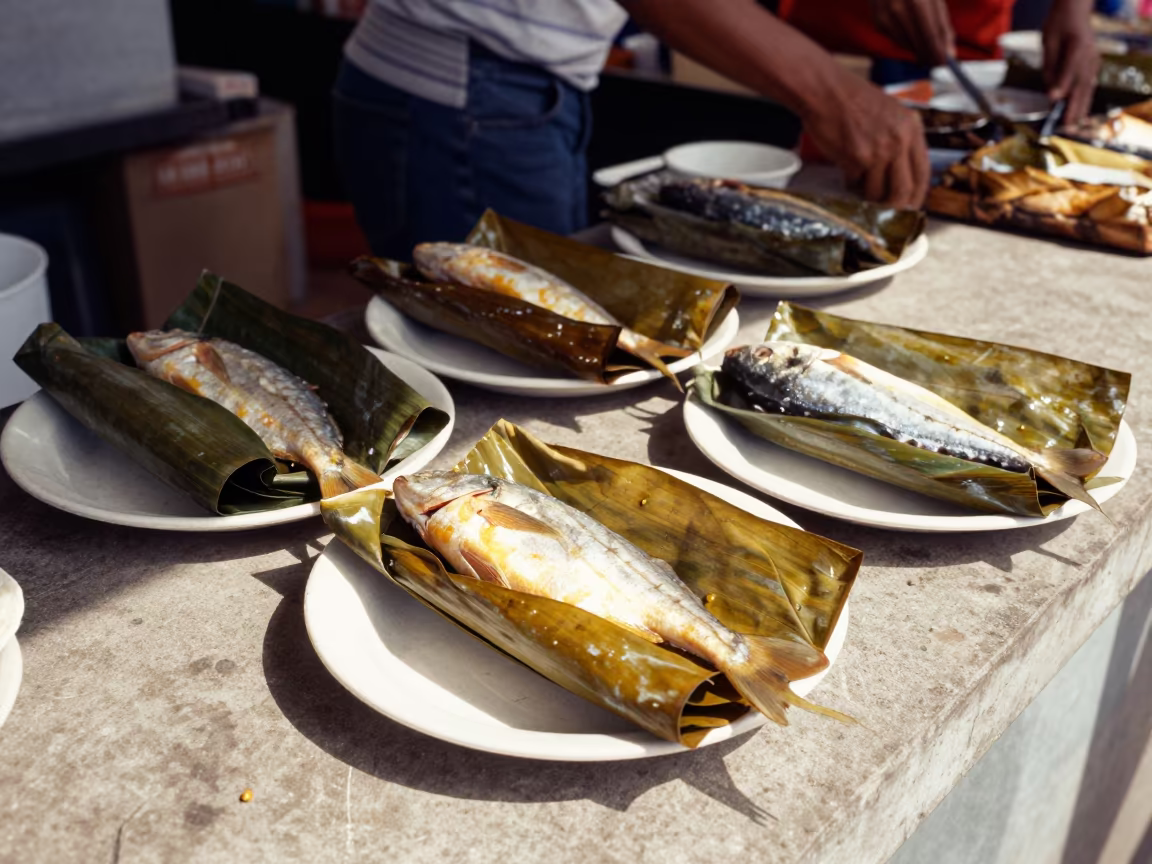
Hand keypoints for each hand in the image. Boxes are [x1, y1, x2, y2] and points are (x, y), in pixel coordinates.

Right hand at [801, 70, 929, 208]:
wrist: (826, 90)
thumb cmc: (852, 98)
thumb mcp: (890, 112)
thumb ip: (899, 138)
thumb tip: (899, 171)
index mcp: (912, 128)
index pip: (923, 172)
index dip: (917, 195)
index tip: (910, 205)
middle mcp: (899, 141)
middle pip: (904, 190)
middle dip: (894, 206)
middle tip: (885, 211)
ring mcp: (878, 151)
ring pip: (877, 192)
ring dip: (865, 192)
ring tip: (857, 177)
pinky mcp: (856, 159)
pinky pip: (854, 183)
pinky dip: (849, 180)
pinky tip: (844, 165)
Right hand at [870, 0, 954, 66]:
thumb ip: (942, 23)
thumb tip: (949, 51)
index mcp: (919, 1)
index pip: (931, 37)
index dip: (940, 53)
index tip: (947, 63)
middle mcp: (899, 10)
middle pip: (918, 45)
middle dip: (930, 56)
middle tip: (938, 62)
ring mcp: (886, 16)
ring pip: (907, 45)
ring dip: (918, 47)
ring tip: (926, 44)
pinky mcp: (878, 21)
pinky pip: (896, 38)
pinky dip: (906, 39)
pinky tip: (910, 28)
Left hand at [1043, 0, 1098, 123]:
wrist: (1075, 12)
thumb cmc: (1058, 25)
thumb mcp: (1048, 42)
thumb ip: (1049, 65)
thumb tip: (1050, 90)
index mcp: (1077, 44)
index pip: (1069, 68)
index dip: (1061, 84)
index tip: (1053, 99)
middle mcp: (1089, 55)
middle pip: (1081, 83)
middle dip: (1073, 106)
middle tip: (1065, 125)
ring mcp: (1094, 61)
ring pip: (1087, 88)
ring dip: (1080, 108)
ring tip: (1073, 126)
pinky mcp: (1093, 66)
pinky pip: (1089, 86)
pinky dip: (1084, 100)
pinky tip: (1080, 114)